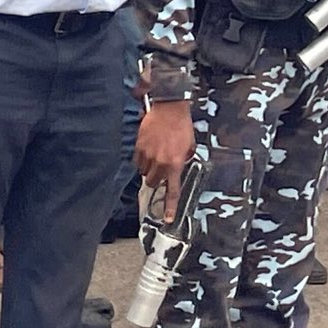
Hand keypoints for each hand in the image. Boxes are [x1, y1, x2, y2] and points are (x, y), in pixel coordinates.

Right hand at [136, 99, 195, 217]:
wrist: (170, 108)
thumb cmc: (181, 125)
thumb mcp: (190, 145)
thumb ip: (184, 159)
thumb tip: (180, 165)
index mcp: (175, 163)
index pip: (172, 190)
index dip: (169, 206)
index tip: (166, 218)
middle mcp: (161, 162)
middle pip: (153, 182)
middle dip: (156, 178)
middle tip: (160, 168)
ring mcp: (148, 155)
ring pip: (144, 172)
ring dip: (149, 168)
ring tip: (155, 155)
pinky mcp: (139, 147)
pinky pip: (137, 161)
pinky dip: (141, 158)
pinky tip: (148, 148)